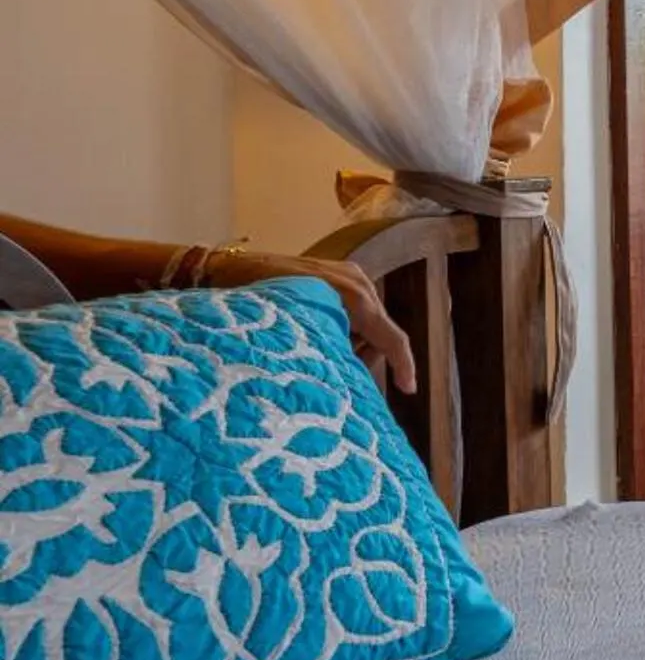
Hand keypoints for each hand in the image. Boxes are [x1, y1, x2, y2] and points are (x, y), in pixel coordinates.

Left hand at [202, 251, 418, 395]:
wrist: (222, 268)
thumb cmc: (258, 305)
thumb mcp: (300, 335)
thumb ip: (333, 350)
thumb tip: (351, 381)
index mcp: (354, 296)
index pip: (391, 336)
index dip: (403, 365)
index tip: (408, 390)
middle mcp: (358, 280)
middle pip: (379, 330)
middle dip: (363, 353)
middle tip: (335, 372)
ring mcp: (347, 273)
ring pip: (364, 320)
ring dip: (348, 340)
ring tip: (315, 350)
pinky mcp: (335, 273)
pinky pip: (351, 307)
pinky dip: (340, 326)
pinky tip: (314, 334)